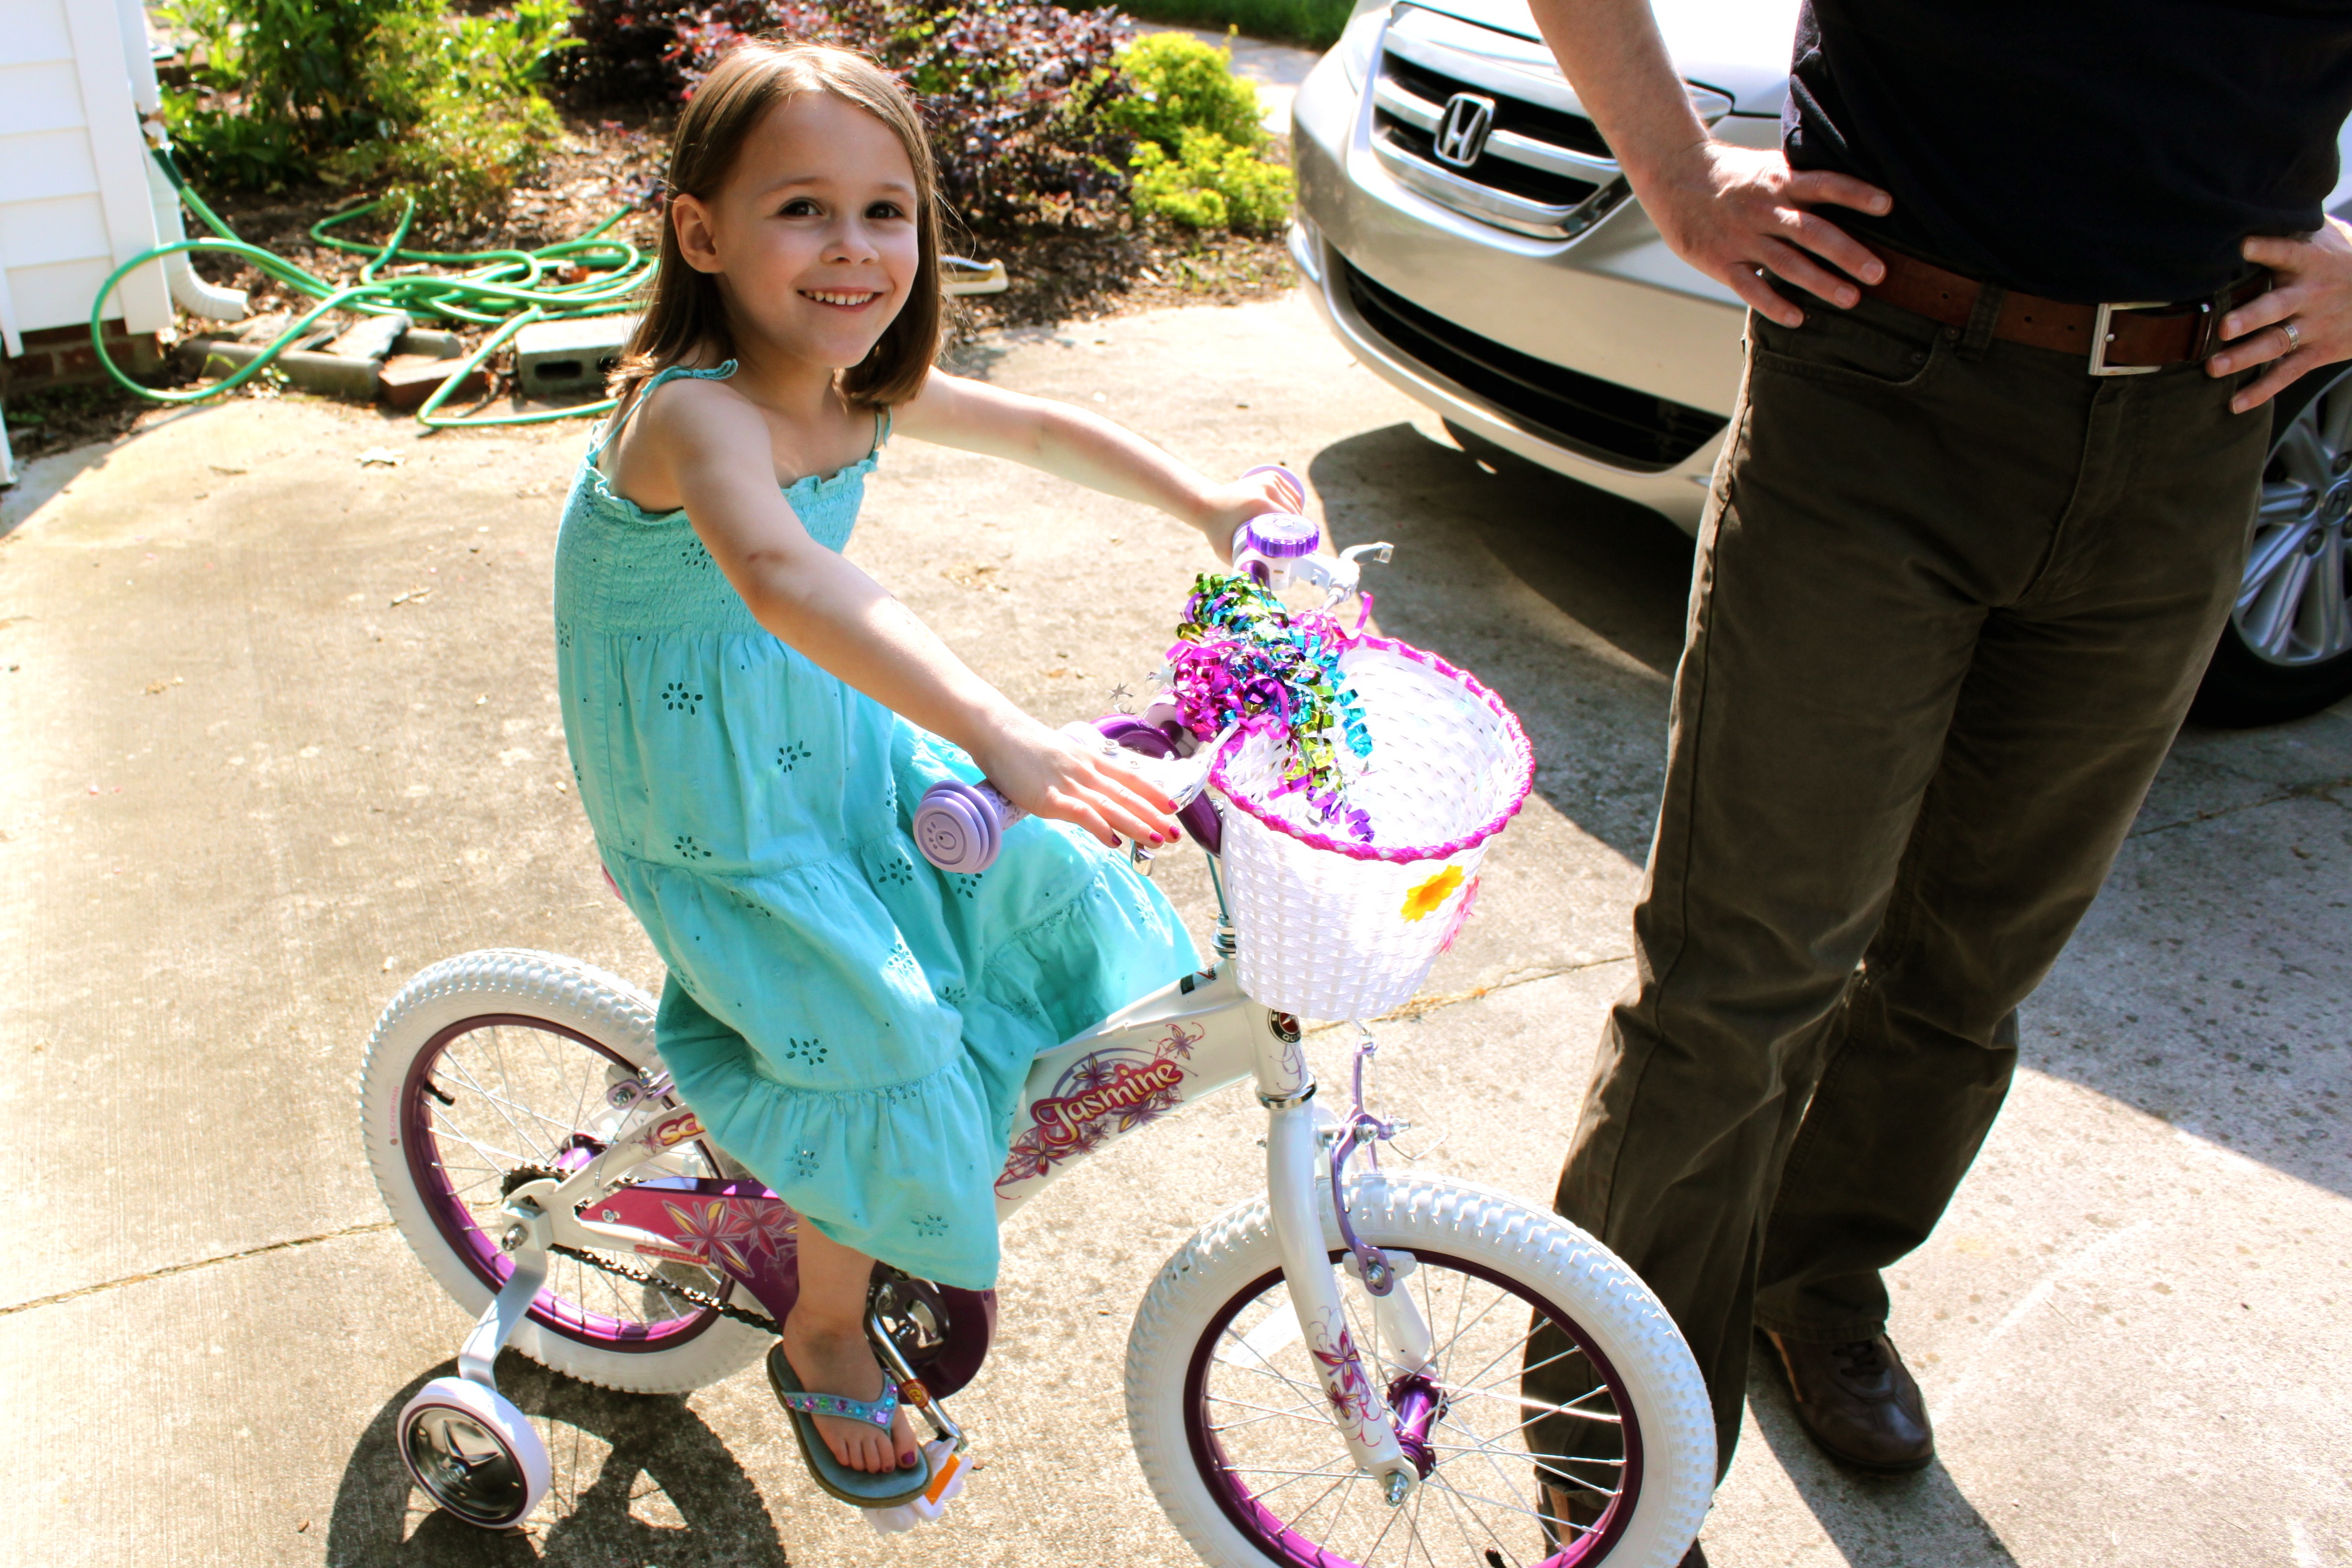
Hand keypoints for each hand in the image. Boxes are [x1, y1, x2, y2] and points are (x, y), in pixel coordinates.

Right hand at [972, 716, 1178, 848]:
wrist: (996, 730)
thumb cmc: (1022, 746)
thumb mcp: (1058, 756)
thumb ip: (1073, 773)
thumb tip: (1084, 789)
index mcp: (1088, 760)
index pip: (1128, 778)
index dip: (1152, 793)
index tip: (1172, 806)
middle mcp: (1085, 771)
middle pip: (1127, 795)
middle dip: (1154, 816)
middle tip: (1177, 834)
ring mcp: (1068, 784)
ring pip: (1111, 806)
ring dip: (1137, 825)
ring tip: (1159, 840)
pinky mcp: (1048, 797)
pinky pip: (1081, 813)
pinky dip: (1101, 827)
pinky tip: (1115, 841)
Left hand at [1194, 467, 1306, 562]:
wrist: (1206, 503)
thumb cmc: (1216, 530)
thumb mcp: (1225, 551)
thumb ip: (1240, 567)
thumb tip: (1260, 583)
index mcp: (1259, 503)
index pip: (1290, 522)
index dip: (1297, 537)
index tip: (1297, 551)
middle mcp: (1266, 487)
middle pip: (1294, 512)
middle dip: (1298, 529)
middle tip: (1295, 546)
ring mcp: (1269, 478)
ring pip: (1295, 501)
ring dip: (1298, 516)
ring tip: (1294, 532)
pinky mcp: (1270, 475)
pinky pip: (1292, 491)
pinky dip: (1295, 503)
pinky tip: (1294, 515)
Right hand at [1636, 141, 1892, 327]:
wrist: (1673, 174)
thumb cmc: (1727, 174)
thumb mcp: (1766, 165)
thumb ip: (1799, 180)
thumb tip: (1843, 191)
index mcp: (1779, 180)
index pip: (1825, 184)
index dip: (1857, 195)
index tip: (1888, 206)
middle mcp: (1764, 209)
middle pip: (1812, 231)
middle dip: (1847, 253)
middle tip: (1878, 272)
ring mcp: (1741, 237)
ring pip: (1787, 263)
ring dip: (1821, 283)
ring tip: (1852, 299)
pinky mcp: (1719, 259)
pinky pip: (1750, 287)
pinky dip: (1774, 304)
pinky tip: (1798, 318)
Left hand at [2210, 219, 2351, 411]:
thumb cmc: (2345, 258)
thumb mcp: (2327, 236)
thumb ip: (2293, 227)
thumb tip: (2254, 205)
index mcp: (2312, 261)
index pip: (2288, 252)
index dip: (2267, 248)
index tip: (2243, 246)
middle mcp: (2311, 295)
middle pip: (2277, 306)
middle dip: (2250, 317)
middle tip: (2223, 326)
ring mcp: (2314, 326)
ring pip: (2276, 342)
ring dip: (2244, 356)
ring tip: (2214, 367)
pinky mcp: (2318, 351)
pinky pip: (2287, 373)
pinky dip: (2261, 390)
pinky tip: (2235, 404)